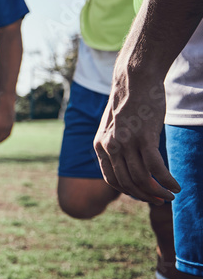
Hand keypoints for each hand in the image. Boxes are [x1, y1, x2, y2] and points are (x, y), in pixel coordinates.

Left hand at [94, 72, 178, 203]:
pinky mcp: (144, 137)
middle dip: (145, 196)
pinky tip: (177, 186)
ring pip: (141, 178)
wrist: (135, 78)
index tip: (144, 195)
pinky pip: (156, 168)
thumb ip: (117, 144)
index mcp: (100, 145)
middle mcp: (110, 147)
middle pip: (127, 183)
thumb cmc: (130, 101)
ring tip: (171, 195)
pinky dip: (167, 181)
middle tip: (161, 201)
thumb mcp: (115, 126)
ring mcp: (126, 142)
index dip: (129, 191)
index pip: (112, 179)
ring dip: (158, 191)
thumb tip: (128, 160)